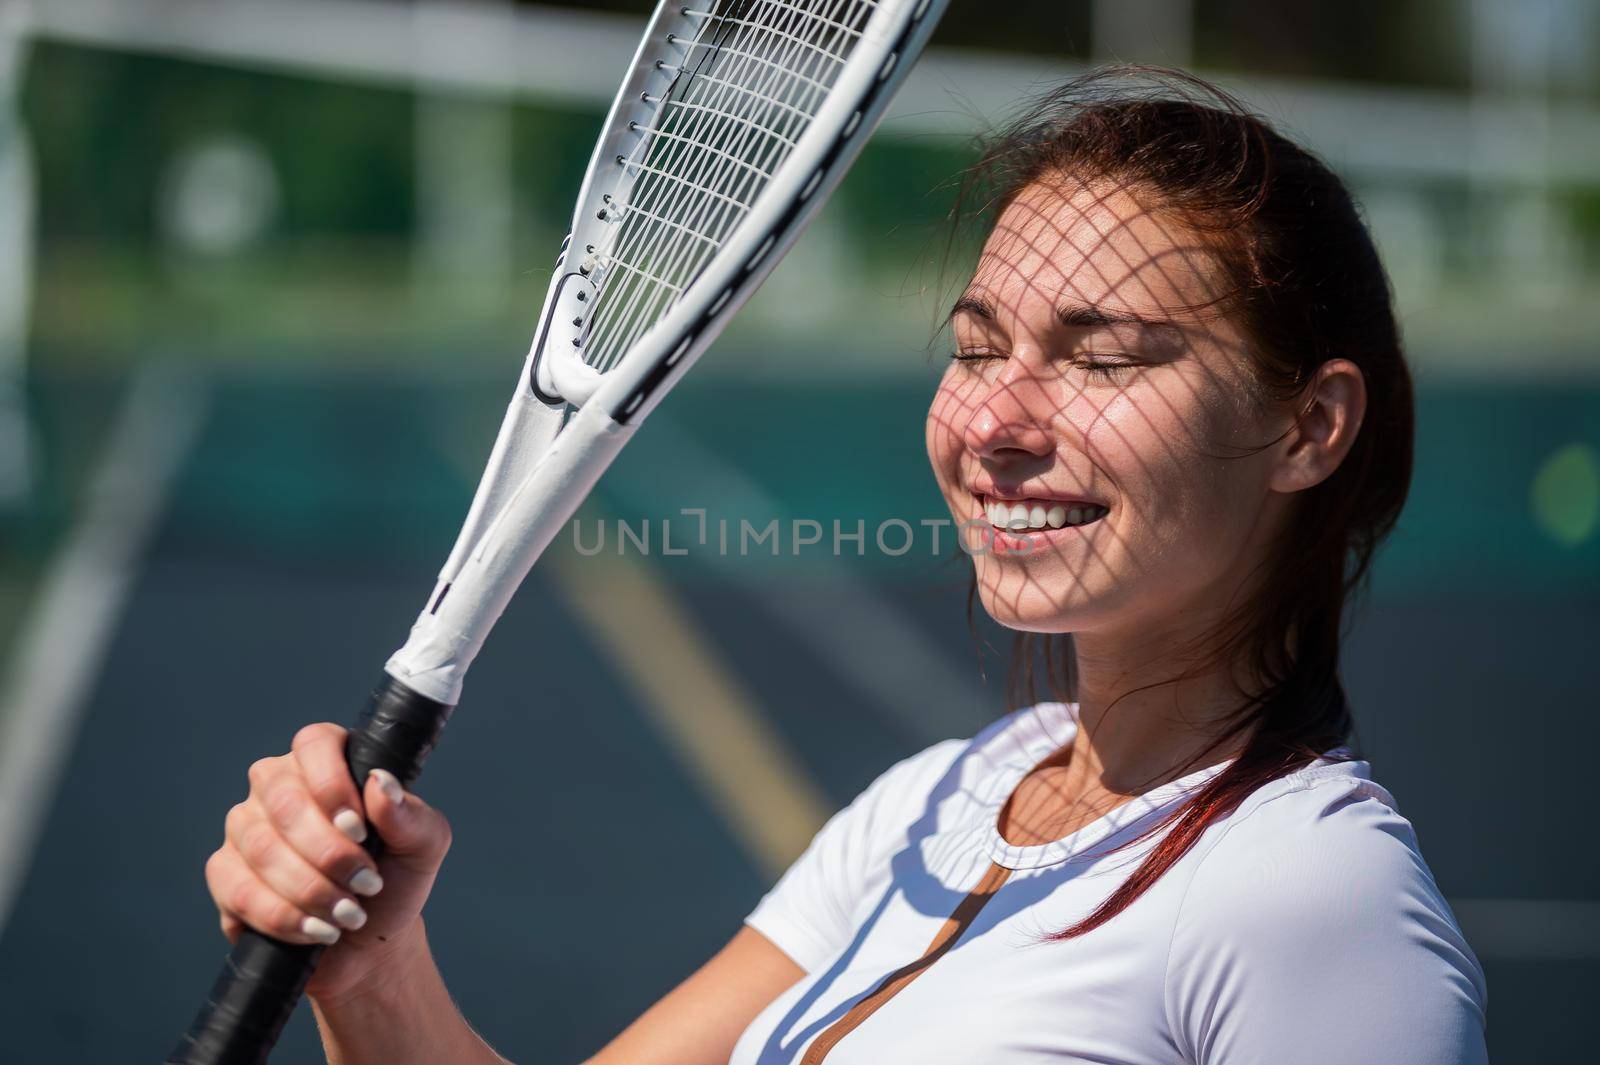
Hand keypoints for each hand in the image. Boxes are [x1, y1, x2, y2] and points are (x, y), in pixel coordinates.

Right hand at [205, 723, 452, 1002]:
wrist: (369, 942)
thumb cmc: (395, 880)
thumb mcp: (422, 847)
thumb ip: (409, 814)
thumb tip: (381, 782)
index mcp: (328, 762)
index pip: (315, 744)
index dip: (332, 785)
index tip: (360, 830)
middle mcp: (278, 785)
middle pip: (285, 801)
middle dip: (330, 853)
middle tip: (367, 885)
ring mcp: (244, 827)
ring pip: (262, 849)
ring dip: (312, 890)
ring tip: (349, 915)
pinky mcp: (224, 873)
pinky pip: (239, 890)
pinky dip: (283, 917)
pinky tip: (316, 930)